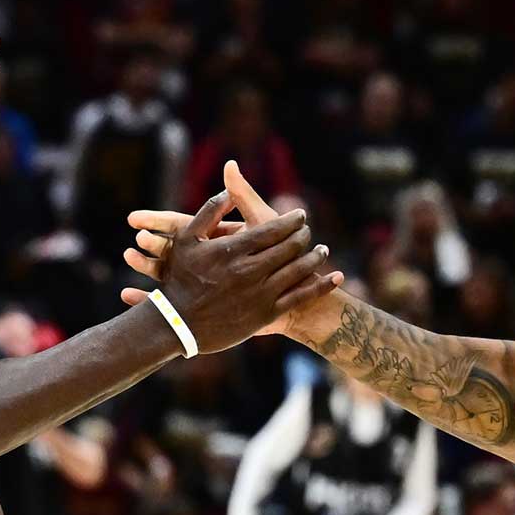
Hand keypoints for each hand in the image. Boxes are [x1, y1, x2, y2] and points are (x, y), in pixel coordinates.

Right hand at [138, 186, 339, 353]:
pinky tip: (336, 277)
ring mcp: (261, 293)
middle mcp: (251, 269)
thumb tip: (228, 189)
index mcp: (235, 249)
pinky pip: (301, 297)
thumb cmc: (180, 280)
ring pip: (299, 270)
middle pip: (291, 246)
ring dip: (316, 257)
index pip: (275, 228)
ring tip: (322, 250)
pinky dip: (322, 286)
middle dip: (304, 236)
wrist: (178, 325)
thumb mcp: (187, 241)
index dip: (292, 220)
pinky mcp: (267, 315)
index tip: (300, 215)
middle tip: (308, 231)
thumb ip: (209, 212)